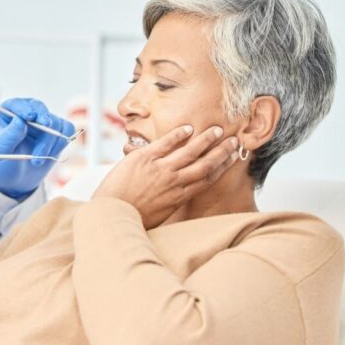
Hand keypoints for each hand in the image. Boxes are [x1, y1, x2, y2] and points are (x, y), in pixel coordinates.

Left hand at [0, 98, 75, 198]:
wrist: (16, 176)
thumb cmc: (4, 160)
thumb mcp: (1, 150)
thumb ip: (9, 136)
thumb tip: (20, 120)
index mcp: (10, 112)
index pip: (18, 104)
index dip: (25, 109)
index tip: (30, 117)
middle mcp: (28, 112)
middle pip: (40, 109)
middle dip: (43, 124)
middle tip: (46, 130)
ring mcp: (44, 120)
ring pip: (55, 123)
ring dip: (48, 144)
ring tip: (36, 161)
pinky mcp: (57, 129)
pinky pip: (67, 129)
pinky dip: (60, 144)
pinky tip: (49, 156)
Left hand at [92, 125, 239, 228]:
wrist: (110, 212)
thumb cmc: (132, 216)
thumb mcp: (159, 214)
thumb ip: (171, 202)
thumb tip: (177, 197)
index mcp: (179, 196)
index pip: (207, 178)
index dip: (222, 167)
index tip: (233, 157)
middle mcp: (174, 182)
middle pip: (205, 164)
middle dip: (221, 152)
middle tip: (234, 141)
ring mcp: (160, 169)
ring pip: (190, 151)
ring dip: (205, 139)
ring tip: (216, 129)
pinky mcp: (144, 158)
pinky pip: (165, 143)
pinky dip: (178, 135)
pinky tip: (188, 127)